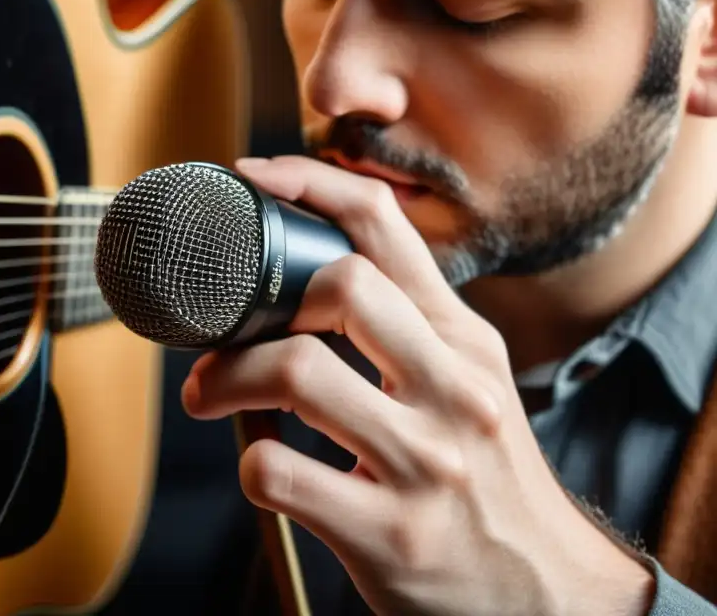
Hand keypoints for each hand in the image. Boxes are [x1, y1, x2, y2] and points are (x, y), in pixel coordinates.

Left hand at [181, 155, 654, 615]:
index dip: (310, 183)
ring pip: (296, 372)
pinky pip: (277, 472)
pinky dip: (248, 460)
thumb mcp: (469, 383)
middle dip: (258, 306)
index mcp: (462, 341)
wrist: (544, 591)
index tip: (255, 180)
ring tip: (210, 395)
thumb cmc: (487, 476)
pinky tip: (262, 465)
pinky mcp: (388, 533)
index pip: (384, 226)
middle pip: (340, 286)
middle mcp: (452, 390)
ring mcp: (424, 462)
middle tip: (222, 335)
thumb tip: (308, 275)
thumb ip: (406, 326)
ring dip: (228, 379)